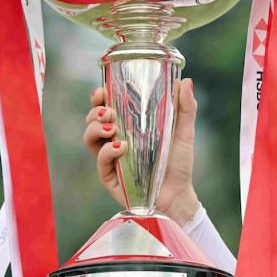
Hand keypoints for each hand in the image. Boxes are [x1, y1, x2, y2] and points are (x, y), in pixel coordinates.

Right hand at [82, 78, 200, 225]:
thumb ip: (185, 108)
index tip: (102, 90)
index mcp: (128, 127)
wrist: (178, 195)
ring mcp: (110, 159)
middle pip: (92, 121)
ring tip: (112, 127)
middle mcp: (115, 141)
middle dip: (95, 112)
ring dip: (96, 128)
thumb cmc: (178, 163)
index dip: (99, 98)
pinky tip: (121, 148)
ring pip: (89, 138)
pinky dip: (108, 152)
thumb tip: (186, 81)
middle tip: (109, 111)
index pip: (106, 108)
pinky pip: (100, 161)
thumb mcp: (183, 132)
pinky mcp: (110, 177)